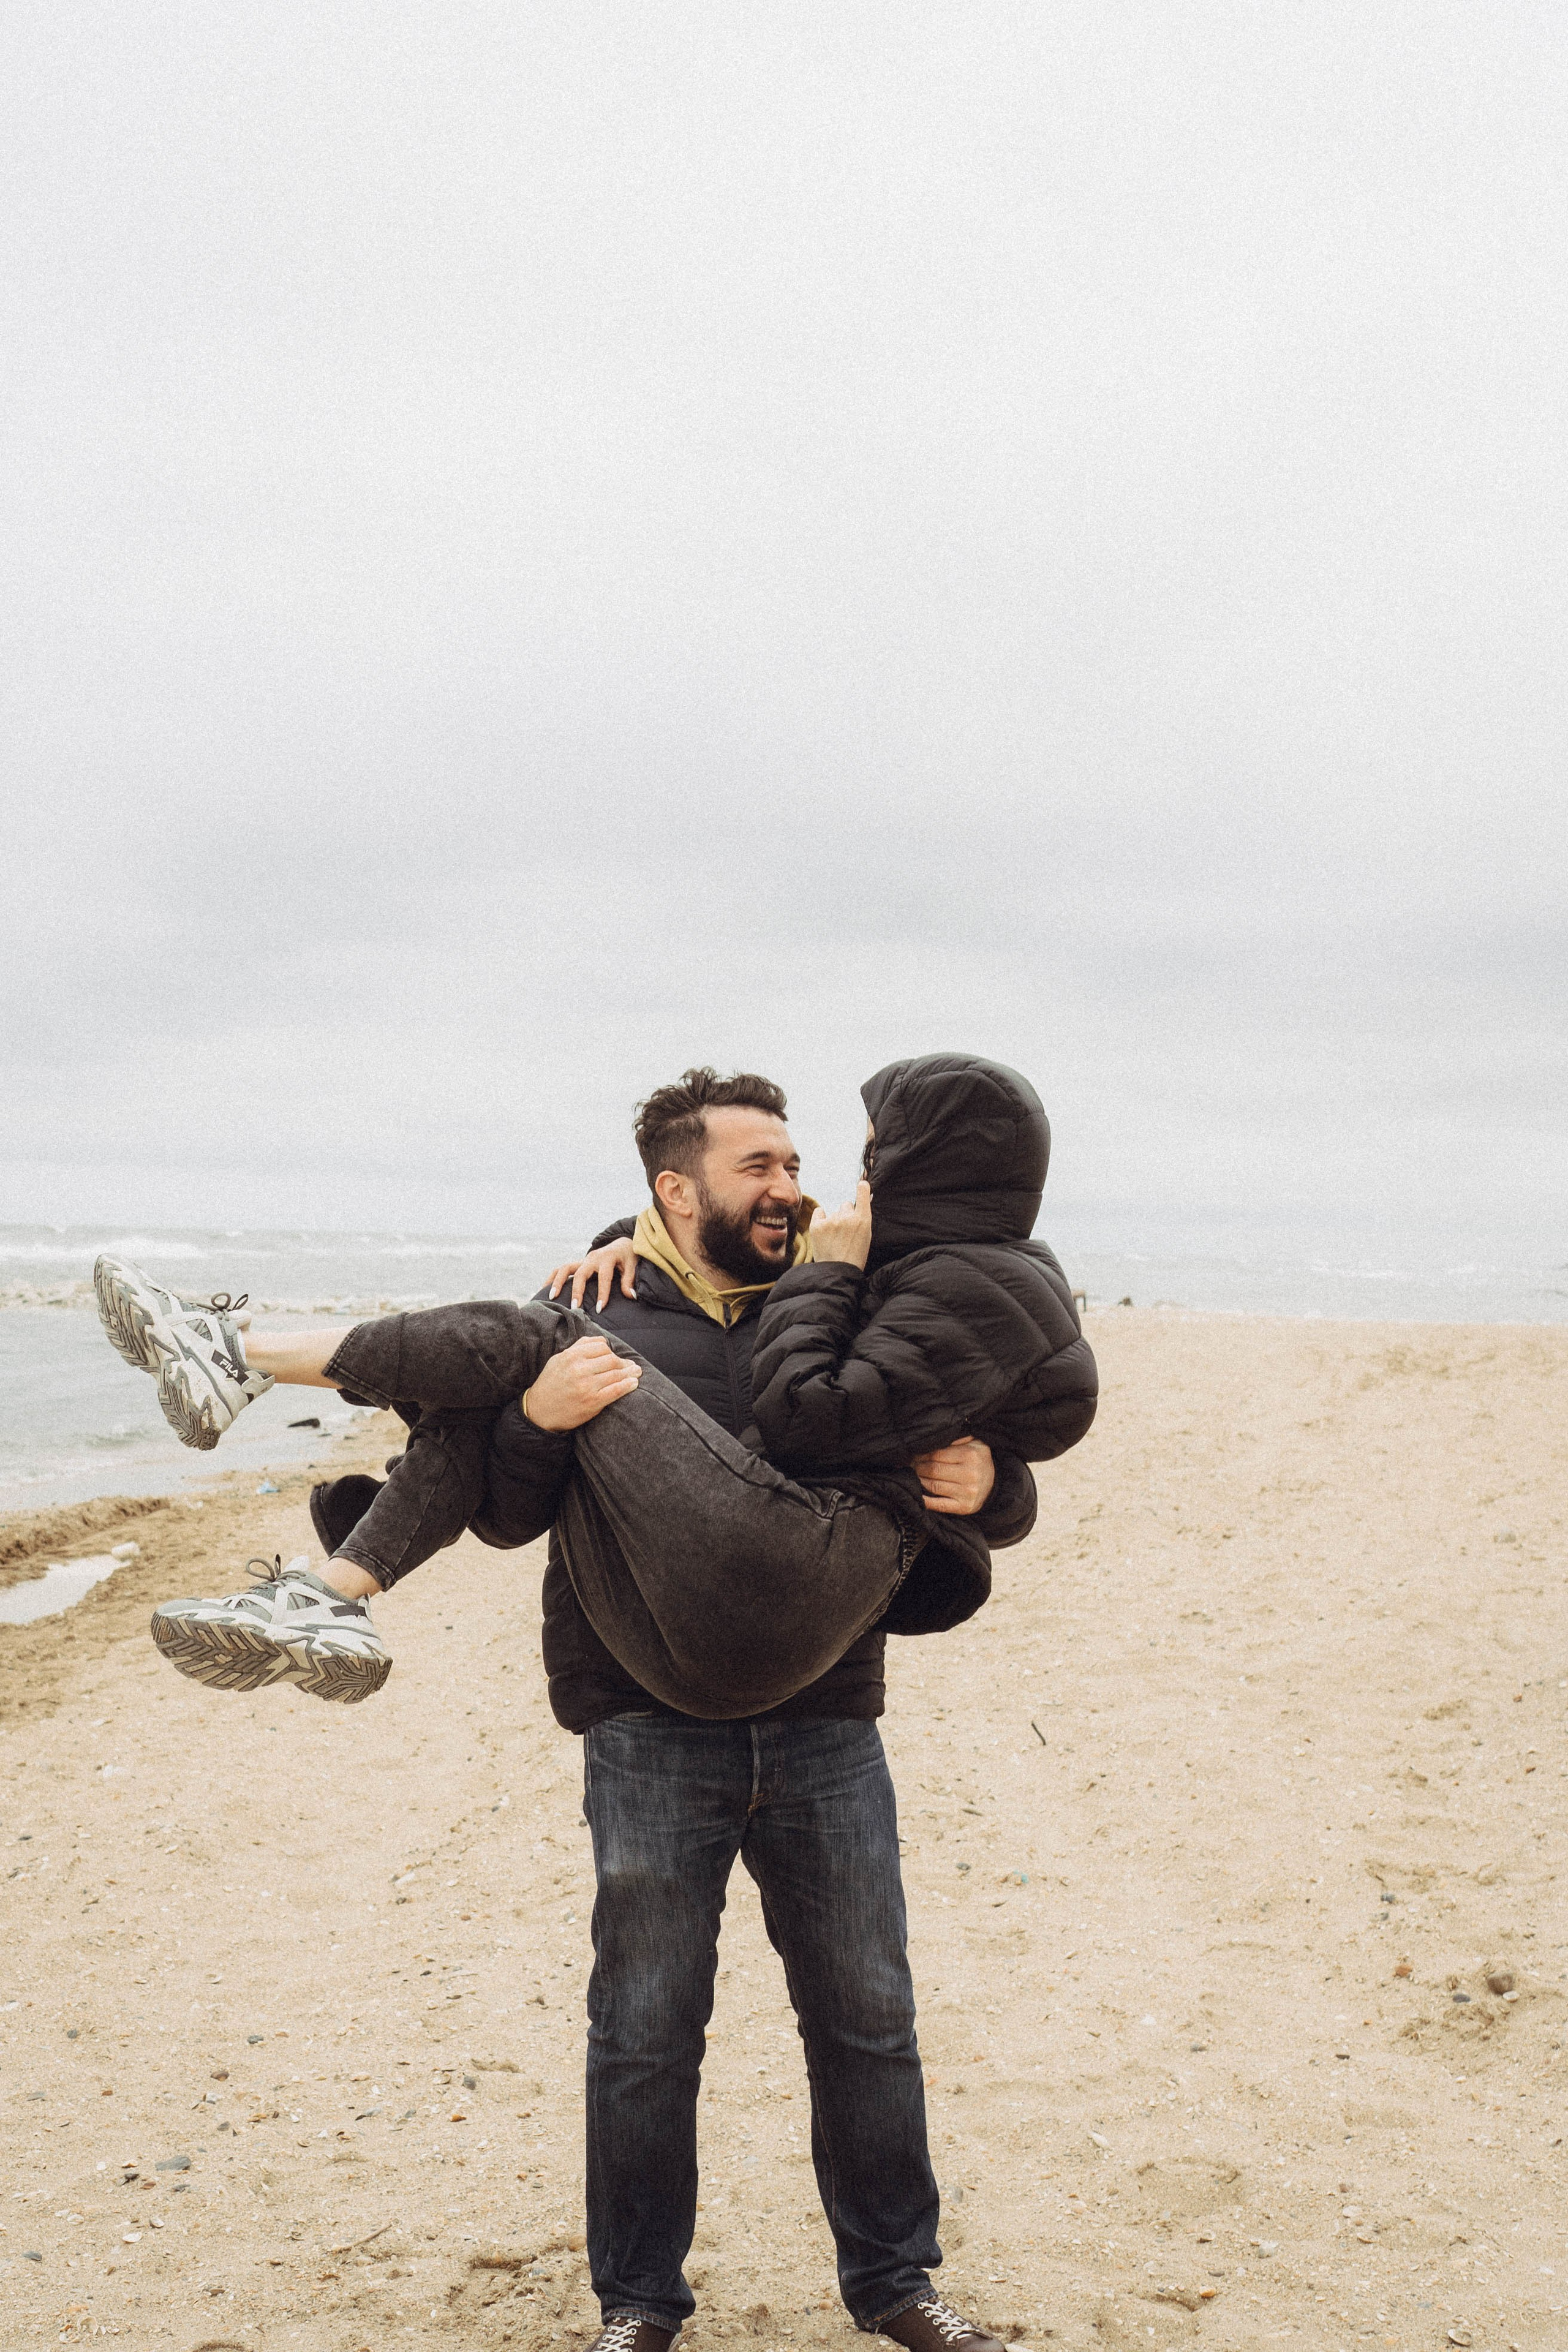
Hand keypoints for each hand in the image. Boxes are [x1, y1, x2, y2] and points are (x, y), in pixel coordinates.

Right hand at [523, 1335, 641, 1430]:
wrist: (539, 1411)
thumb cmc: (551, 1384)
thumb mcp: (559, 1359)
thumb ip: (579, 1347)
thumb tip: (601, 1340)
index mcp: (571, 1356)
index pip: (601, 1346)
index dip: (612, 1351)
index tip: (617, 1357)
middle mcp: (579, 1369)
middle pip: (611, 1359)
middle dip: (624, 1363)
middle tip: (632, 1366)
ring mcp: (586, 1385)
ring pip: (616, 1374)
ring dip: (630, 1373)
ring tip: (636, 1373)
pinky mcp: (592, 1401)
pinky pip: (616, 1390)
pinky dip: (628, 1386)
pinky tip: (634, 1384)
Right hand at [547, 1239, 639, 1308]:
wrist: (621, 1243)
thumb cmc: (627, 1257)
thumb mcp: (632, 1266)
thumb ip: (629, 1281)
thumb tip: (631, 1296)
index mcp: (607, 1258)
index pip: (604, 1277)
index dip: (602, 1293)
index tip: (600, 1309)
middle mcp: (592, 1258)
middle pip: (581, 1273)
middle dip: (577, 1291)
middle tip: (575, 1308)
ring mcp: (583, 1260)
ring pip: (565, 1268)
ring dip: (558, 1282)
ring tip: (552, 1298)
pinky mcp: (578, 1263)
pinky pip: (561, 1269)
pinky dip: (553, 1278)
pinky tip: (545, 1289)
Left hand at [809, 1180, 872, 1268]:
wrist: (838, 1271)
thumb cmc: (854, 1256)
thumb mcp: (866, 1236)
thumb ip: (863, 1218)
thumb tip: (862, 1201)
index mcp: (863, 1220)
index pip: (862, 1194)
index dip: (862, 1188)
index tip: (861, 1184)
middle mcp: (847, 1217)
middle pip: (845, 1206)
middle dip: (845, 1215)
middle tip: (844, 1233)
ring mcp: (831, 1220)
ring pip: (833, 1212)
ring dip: (833, 1221)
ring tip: (834, 1239)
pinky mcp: (817, 1225)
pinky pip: (819, 1212)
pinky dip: (821, 1219)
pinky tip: (824, 1232)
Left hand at [910, 1435, 995, 1515]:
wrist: (995, 1484)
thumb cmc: (979, 1461)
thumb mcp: (974, 1443)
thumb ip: (956, 1439)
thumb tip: (933, 1440)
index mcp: (970, 1456)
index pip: (937, 1454)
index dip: (921, 1455)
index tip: (914, 1455)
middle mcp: (969, 1474)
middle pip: (933, 1470)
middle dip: (917, 1467)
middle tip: (910, 1465)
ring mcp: (967, 1492)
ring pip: (933, 1486)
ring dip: (919, 1481)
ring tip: (914, 1476)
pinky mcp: (964, 1507)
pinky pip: (940, 1505)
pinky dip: (926, 1501)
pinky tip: (917, 1495)